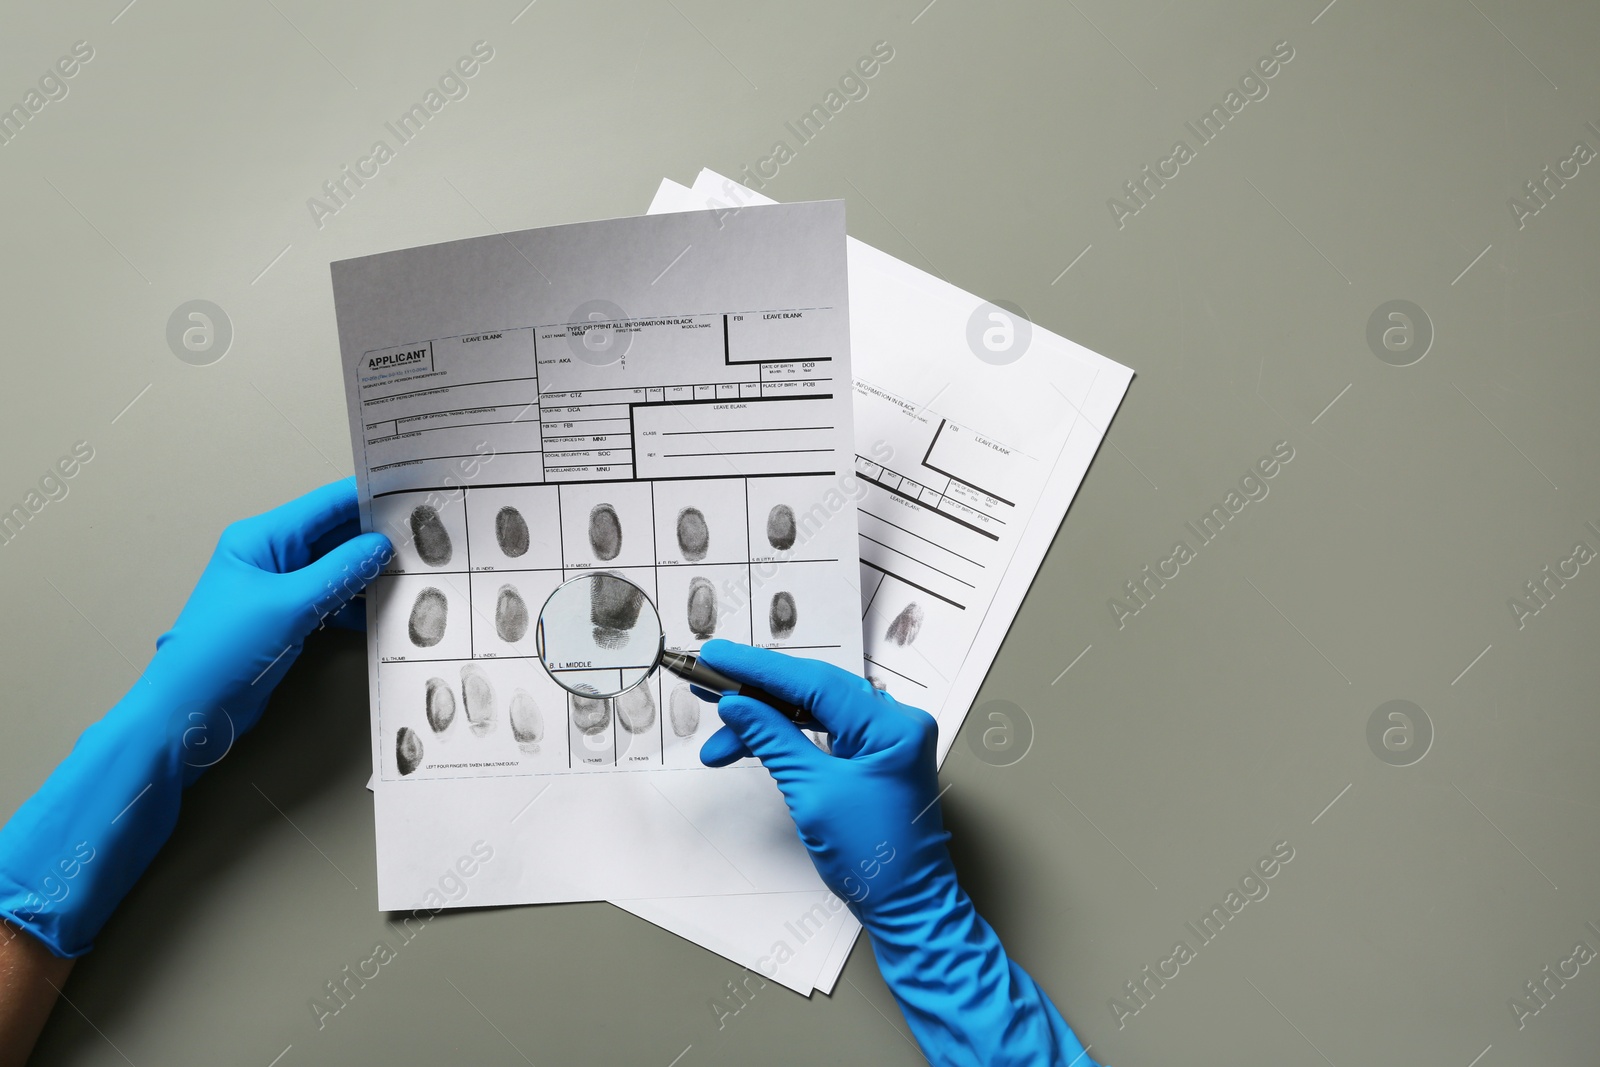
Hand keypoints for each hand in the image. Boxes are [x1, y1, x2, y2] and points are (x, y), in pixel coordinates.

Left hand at [141, 477, 392, 768]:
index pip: (324, 506)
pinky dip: (355, 603)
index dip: (367, 498)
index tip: (412, 496)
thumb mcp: (289, 605)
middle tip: (423, 540)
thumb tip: (381, 546)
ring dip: (369, 574)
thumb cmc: (224, 650)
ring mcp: (279, 590)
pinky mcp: (287, 620)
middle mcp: (270, 557)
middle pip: (333, 536)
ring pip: (336, 570)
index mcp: (261, 539)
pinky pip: (330, 600)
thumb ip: (340, 572)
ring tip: (413, 574)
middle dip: (375, 539)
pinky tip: (383, 610)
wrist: (189, 710)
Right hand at [697, 640, 951, 915]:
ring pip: (815, 711)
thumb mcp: (813, 793)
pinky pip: (825, 732)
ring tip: (719, 735)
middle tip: (707, 685)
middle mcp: (895, 723)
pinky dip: (788, 737)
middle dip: (757, 693)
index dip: (760, 669)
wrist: (906, 907)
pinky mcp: (874, 756)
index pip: (815, 682)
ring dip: (766, 721)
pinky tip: (750, 740)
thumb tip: (737, 705)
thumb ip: (773, 740)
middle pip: (814, 692)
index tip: (717, 657)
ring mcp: (886, 740)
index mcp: (892, 727)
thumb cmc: (874, 860)